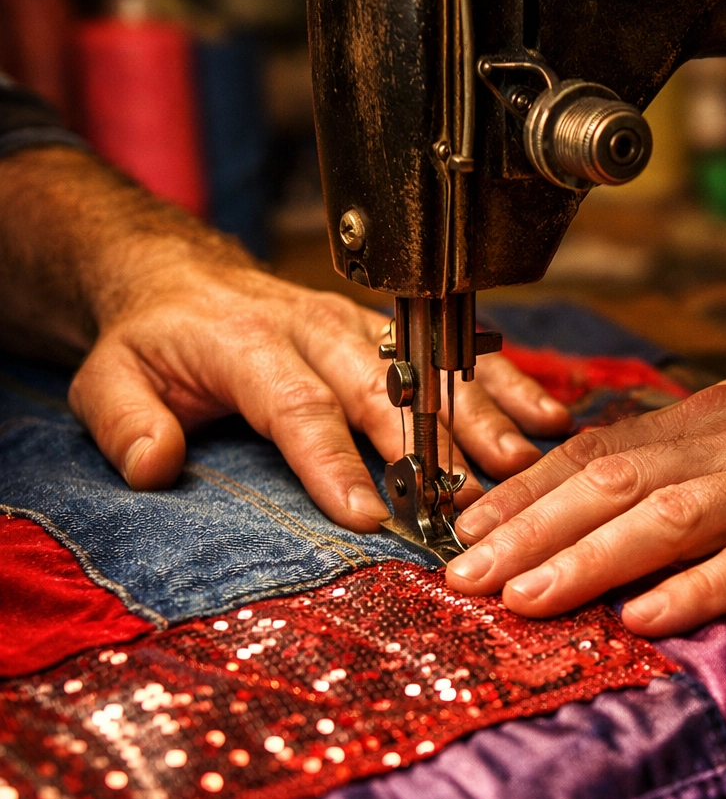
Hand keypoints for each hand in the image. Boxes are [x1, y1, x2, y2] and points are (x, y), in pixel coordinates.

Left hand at [67, 257, 570, 530]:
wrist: (187, 283)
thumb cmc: (157, 339)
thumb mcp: (109, 376)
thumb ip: (126, 420)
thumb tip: (156, 465)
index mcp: (249, 341)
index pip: (298, 405)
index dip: (335, 462)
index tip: (369, 515)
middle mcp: (316, 327)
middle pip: (384, 387)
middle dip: (432, 442)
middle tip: (471, 495)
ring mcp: (362, 327)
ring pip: (432, 367)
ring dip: (481, 415)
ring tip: (522, 460)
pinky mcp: (392, 331)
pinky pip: (454, 352)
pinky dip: (503, 382)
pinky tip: (543, 414)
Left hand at [446, 356, 725, 636]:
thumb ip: (668, 455)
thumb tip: (584, 486)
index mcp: (698, 420)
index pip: (592, 453)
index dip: (524, 492)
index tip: (466, 529)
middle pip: (612, 484)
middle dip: (531, 532)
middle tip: (466, 575)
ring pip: (671, 518)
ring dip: (591, 559)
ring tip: (527, 599)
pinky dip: (701, 588)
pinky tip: (649, 616)